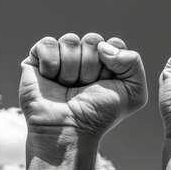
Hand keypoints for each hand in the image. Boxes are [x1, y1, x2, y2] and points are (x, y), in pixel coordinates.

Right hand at [19, 33, 147, 137]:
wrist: (69, 129)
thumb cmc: (100, 114)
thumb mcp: (134, 93)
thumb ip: (133, 62)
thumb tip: (102, 46)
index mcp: (107, 63)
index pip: (114, 44)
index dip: (113, 65)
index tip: (107, 84)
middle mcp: (84, 58)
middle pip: (93, 40)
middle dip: (92, 66)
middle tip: (86, 87)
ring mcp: (61, 58)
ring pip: (70, 40)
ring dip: (72, 68)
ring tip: (69, 87)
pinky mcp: (37, 60)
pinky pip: (48, 43)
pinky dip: (52, 64)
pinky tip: (52, 80)